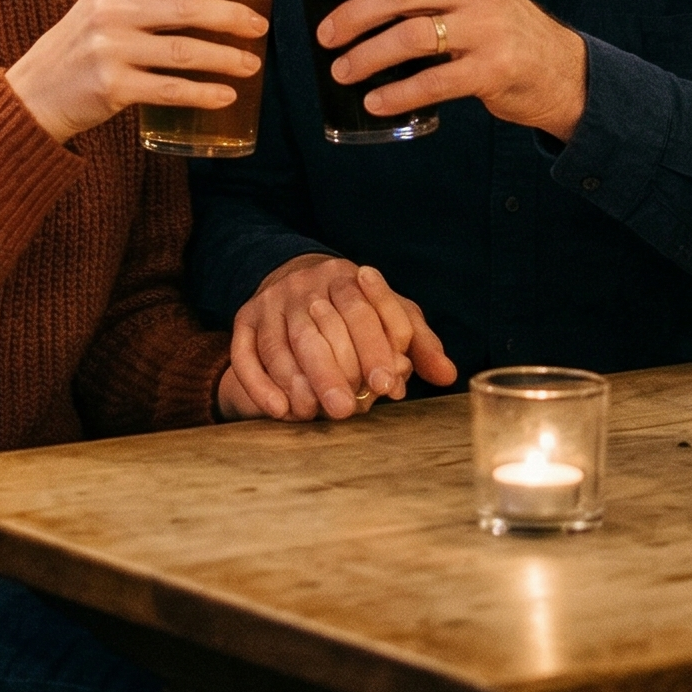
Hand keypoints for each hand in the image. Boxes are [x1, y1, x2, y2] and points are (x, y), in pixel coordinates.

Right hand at [6, 0, 267, 144]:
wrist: (31, 96)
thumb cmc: (76, 51)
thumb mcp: (99, 10)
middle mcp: (109, 12)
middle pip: (185, 7)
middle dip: (230, 16)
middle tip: (259, 25)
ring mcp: (110, 50)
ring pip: (184, 51)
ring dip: (225, 57)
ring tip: (251, 63)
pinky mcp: (113, 87)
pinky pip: (170, 89)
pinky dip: (203, 93)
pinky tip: (226, 95)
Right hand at [221, 254, 456, 420]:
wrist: (296, 278)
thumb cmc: (354, 309)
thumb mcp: (390, 315)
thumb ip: (419, 343)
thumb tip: (447, 373)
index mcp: (348, 277)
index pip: (363, 310)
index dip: (375, 348)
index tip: (388, 384)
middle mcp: (307, 285)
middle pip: (320, 329)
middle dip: (334, 371)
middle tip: (347, 409)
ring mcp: (272, 302)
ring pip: (281, 343)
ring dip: (297, 381)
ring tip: (314, 413)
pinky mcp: (244, 319)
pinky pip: (246, 353)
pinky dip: (260, 384)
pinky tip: (280, 409)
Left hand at [318, 0, 586, 142]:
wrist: (562, 71)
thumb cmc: (504, 30)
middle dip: (354, 16)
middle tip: (327, 36)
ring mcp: (488, 29)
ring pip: (411, 37)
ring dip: (367, 56)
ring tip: (342, 71)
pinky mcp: (492, 70)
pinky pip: (432, 82)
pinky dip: (397, 94)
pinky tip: (375, 102)